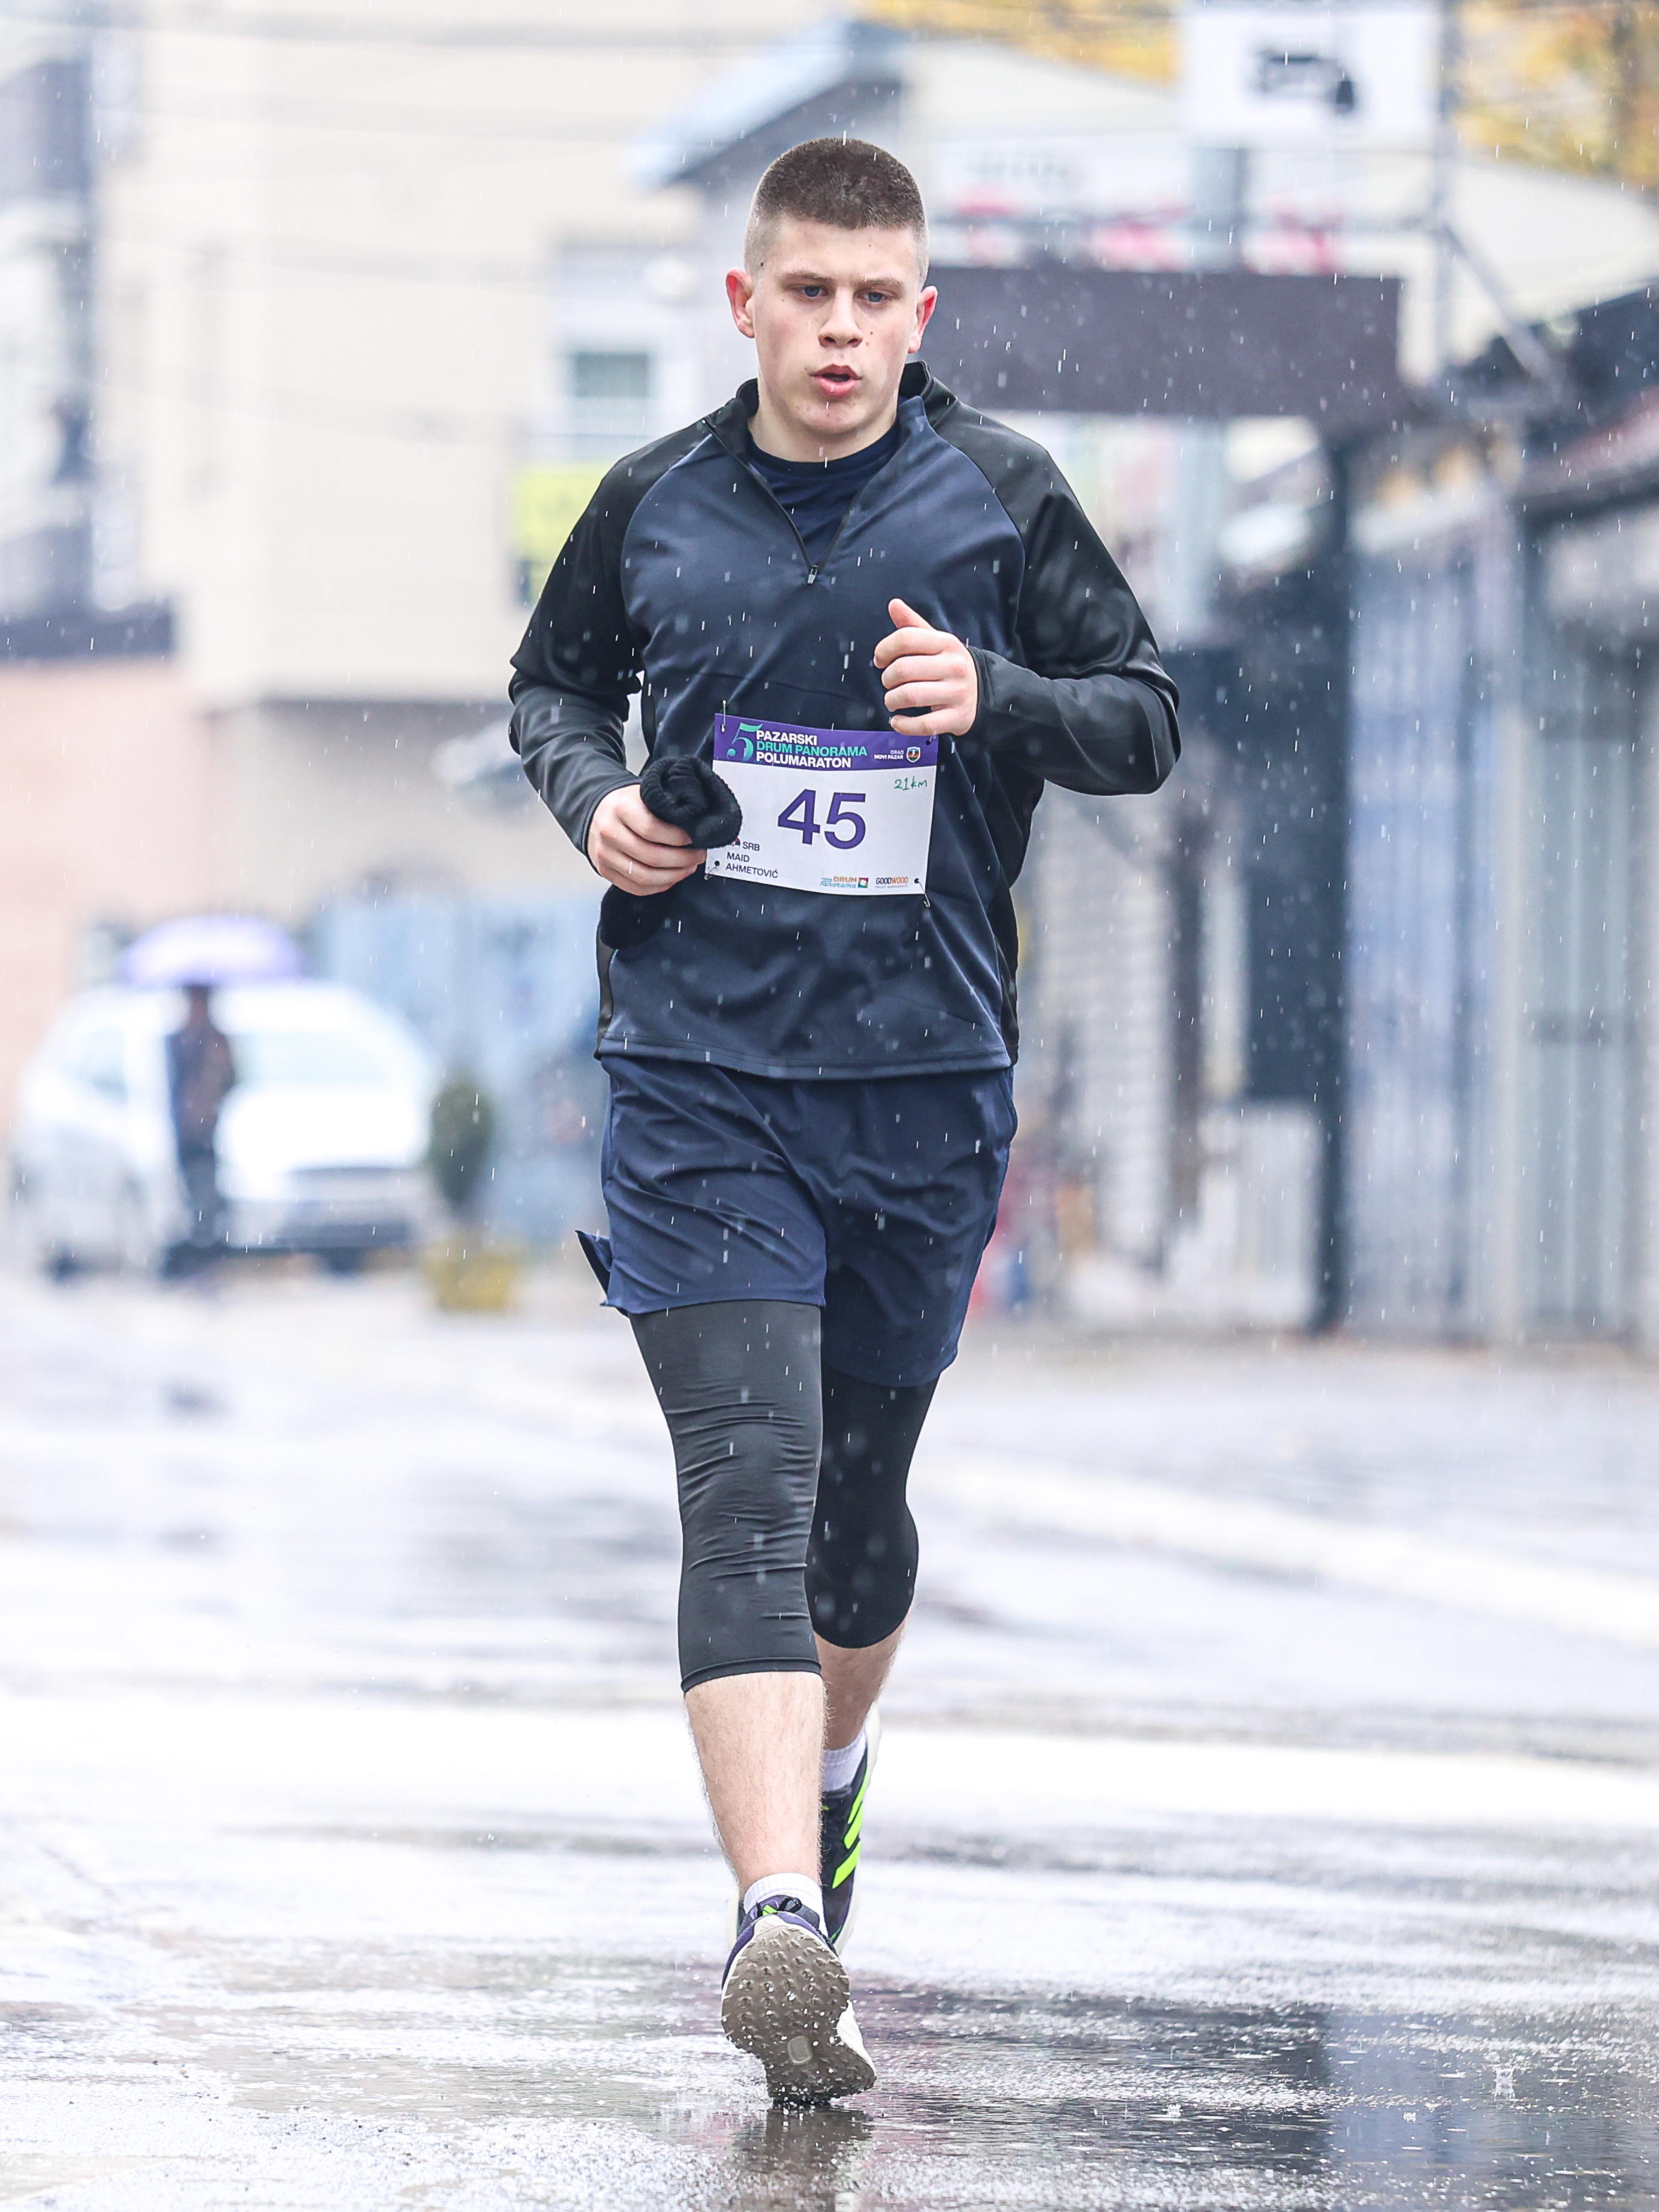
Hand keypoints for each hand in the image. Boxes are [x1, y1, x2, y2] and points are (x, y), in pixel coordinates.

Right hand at [586, 785, 703, 893]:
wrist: (597, 812)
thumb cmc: (626, 804)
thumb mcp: (644, 795)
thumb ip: (664, 808)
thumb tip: (694, 825)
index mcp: (621, 809)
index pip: (653, 830)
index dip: (678, 838)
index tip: (694, 838)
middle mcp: (610, 833)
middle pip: (651, 857)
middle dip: (682, 859)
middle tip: (698, 855)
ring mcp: (605, 855)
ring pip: (645, 876)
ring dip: (673, 875)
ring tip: (688, 867)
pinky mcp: (605, 871)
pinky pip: (635, 887)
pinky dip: (658, 886)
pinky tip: (671, 878)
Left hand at [874, 597, 978, 737]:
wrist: (985, 692)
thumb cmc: (951, 666)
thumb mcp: (937, 642)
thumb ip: (913, 626)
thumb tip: (894, 605)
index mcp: (946, 643)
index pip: (906, 639)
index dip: (884, 649)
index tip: (880, 659)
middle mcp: (953, 667)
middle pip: (903, 669)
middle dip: (887, 679)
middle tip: (888, 683)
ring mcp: (956, 693)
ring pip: (910, 696)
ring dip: (892, 700)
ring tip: (892, 700)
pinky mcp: (956, 717)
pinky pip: (923, 724)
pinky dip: (903, 725)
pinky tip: (898, 721)